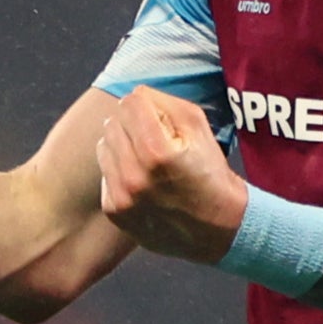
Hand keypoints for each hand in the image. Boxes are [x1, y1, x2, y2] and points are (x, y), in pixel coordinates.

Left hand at [94, 86, 246, 262]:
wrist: (218, 228)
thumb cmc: (211, 173)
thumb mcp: (200, 127)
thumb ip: (166, 103)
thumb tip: (137, 95)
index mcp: (156, 151)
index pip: (129, 103)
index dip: (145, 105)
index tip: (158, 118)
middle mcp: (134, 175)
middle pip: (113, 123)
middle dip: (132, 125)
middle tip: (154, 139)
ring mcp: (121, 197)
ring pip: (103, 147)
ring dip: (123, 147)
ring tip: (147, 160)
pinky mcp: (115, 211)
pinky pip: (105, 174)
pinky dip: (120, 172)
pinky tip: (142, 182)